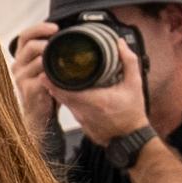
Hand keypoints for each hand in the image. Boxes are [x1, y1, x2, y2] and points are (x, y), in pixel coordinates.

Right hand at [8, 23, 63, 141]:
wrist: (39, 114)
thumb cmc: (45, 88)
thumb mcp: (45, 67)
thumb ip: (50, 53)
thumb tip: (69, 35)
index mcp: (21, 57)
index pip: (25, 35)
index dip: (39, 28)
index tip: (55, 27)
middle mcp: (18, 66)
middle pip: (30, 45)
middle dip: (48, 41)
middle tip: (62, 42)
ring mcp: (21, 78)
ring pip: (37, 60)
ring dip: (52, 58)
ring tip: (65, 59)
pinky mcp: (28, 90)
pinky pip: (41, 78)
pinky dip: (53, 74)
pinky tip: (62, 74)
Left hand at [52, 21, 151, 145]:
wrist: (130, 138)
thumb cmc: (132, 113)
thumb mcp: (134, 84)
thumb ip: (128, 62)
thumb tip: (120, 44)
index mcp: (93, 99)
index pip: (63, 88)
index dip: (52, 78)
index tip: (46, 66)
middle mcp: (81, 110)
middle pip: (58, 92)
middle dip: (52, 79)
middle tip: (49, 65)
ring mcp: (79, 117)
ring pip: (62, 100)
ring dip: (58, 88)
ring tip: (56, 73)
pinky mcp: (80, 122)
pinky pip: (68, 106)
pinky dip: (66, 97)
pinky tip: (68, 88)